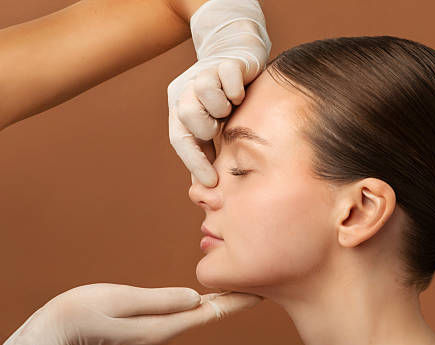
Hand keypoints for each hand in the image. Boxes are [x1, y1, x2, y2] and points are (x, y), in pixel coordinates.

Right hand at [42, 283, 261, 344]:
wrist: (57, 328)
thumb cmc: (85, 310)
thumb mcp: (122, 300)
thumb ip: (160, 300)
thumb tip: (196, 298)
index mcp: (162, 326)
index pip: (211, 313)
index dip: (238, 301)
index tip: (262, 291)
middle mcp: (165, 331)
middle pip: (210, 314)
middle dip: (236, 300)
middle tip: (262, 283)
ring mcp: (158, 329)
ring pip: (199, 313)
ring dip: (222, 300)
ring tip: (244, 285)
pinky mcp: (150, 323)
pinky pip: (184, 311)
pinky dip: (203, 301)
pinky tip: (210, 294)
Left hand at [167, 0, 271, 186]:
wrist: (237, 52)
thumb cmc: (225, 98)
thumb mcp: (213, 126)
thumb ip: (207, 152)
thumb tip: (207, 189)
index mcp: (179, 108)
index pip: (179, 139)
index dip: (194, 163)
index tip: (212, 182)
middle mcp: (187, 89)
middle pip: (187, 114)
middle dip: (208, 128)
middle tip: (221, 126)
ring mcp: (205, 73)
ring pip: (205, 94)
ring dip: (223, 107)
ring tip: (231, 107)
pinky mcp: (227, 62)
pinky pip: (228, 78)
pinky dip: (237, 91)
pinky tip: (241, 93)